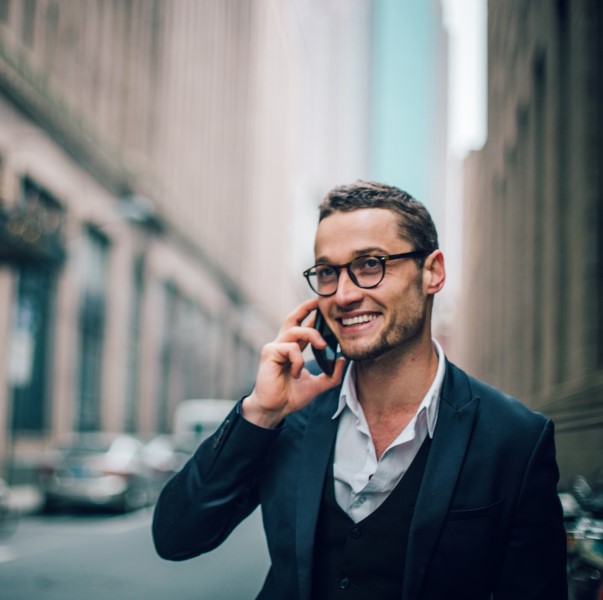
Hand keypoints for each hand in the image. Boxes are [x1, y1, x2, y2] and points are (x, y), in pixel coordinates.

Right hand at [242, 298, 345, 427]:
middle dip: (305, 307)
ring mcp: (275, 347)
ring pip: (295, 330)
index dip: (312, 315)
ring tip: (322, 346)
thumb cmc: (291, 396)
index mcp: (293, 349)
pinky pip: (290, 348)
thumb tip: (344, 360)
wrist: (275, 409)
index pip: (303, 326)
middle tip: (319, 302)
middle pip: (293, 318)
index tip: (325, 308)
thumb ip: (332, 374)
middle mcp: (283, 344)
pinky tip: (296, 373)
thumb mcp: (318, 385)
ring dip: (312, 335)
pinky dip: (298, 360)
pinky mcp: (269, 353)